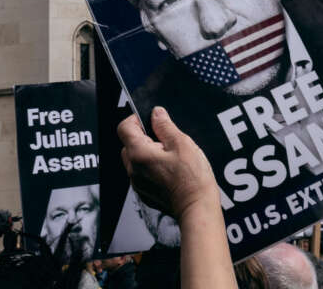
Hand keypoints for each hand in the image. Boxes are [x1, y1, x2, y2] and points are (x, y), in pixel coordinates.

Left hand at [118, 106, 219, 220]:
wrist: (197, 209)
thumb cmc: (191, 180)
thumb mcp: (182, 143)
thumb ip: (165, 126)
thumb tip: (156, 113)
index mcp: (138, 154)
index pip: (124, 127)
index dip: (137, 119)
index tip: (151, 120)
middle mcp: (133, 170)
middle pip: (128, 144)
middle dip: (144, 137)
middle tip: (165, 140)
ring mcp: (138, 184)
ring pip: (135, 159)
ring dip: (148, 153)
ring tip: (170, 157)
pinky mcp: (144, 193)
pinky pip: (142, 174)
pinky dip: (151, 168)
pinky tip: (169, 170)